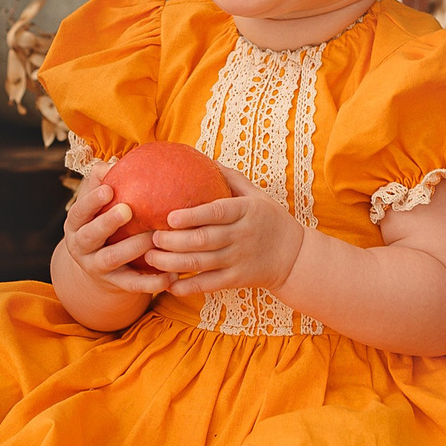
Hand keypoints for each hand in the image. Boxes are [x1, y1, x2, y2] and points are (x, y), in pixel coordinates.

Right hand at [61, 176, 168, 296]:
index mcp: (75, 224)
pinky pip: (132, 285)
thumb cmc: (102, 223)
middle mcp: (81, 247)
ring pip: (112, 259)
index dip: (91, 201)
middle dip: (107, 223)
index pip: (78, 212)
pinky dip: (151, 281)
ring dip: (133, 247)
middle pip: (90, 236)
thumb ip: (101, 184)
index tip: (108, 189)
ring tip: (154, 237)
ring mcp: (96, 267)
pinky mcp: (114, 284)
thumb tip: (113, 163)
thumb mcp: (96, 206)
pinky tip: (170, 274)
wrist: (97, 269)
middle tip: (128, 210)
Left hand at [144, 176, 304, 295]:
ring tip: (151, 257)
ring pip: (201, 264)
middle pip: (203, 240)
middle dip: (173, 241)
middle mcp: (241, 236)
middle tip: (151, 237)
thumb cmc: (270, 219)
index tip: (169, 216)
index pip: (217, 212)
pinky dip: (188, 287)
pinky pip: (209, 285)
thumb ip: (230, 178)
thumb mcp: (257, 195)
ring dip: (172, 263)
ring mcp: (239, 260)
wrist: (294, 256)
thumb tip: (202, 157)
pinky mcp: (237, 279)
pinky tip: (169, 285)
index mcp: (245, 211)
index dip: (192, 216)